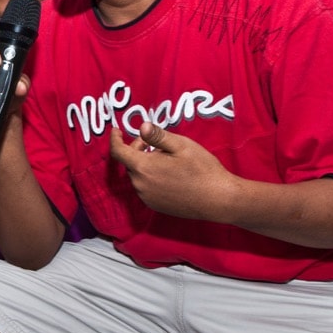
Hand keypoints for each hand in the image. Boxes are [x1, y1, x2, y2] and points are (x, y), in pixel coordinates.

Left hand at [108, 121, 236, 220]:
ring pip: (138, 175)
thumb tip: (141, 126)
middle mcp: (140, 185)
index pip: (118, 152)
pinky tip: (169, 174)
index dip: (114, 139)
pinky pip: (145, 187)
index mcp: (144, 168)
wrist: (218, 199)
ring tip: (167, 159)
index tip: (116, 130)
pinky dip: (150, 177)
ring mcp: (147, 198)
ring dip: (145, 164)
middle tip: (155, 143)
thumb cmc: (202, 169)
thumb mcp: (182, 145)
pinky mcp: (155, 206)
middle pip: (129, 163)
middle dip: (137, 149)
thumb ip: (157, 136)